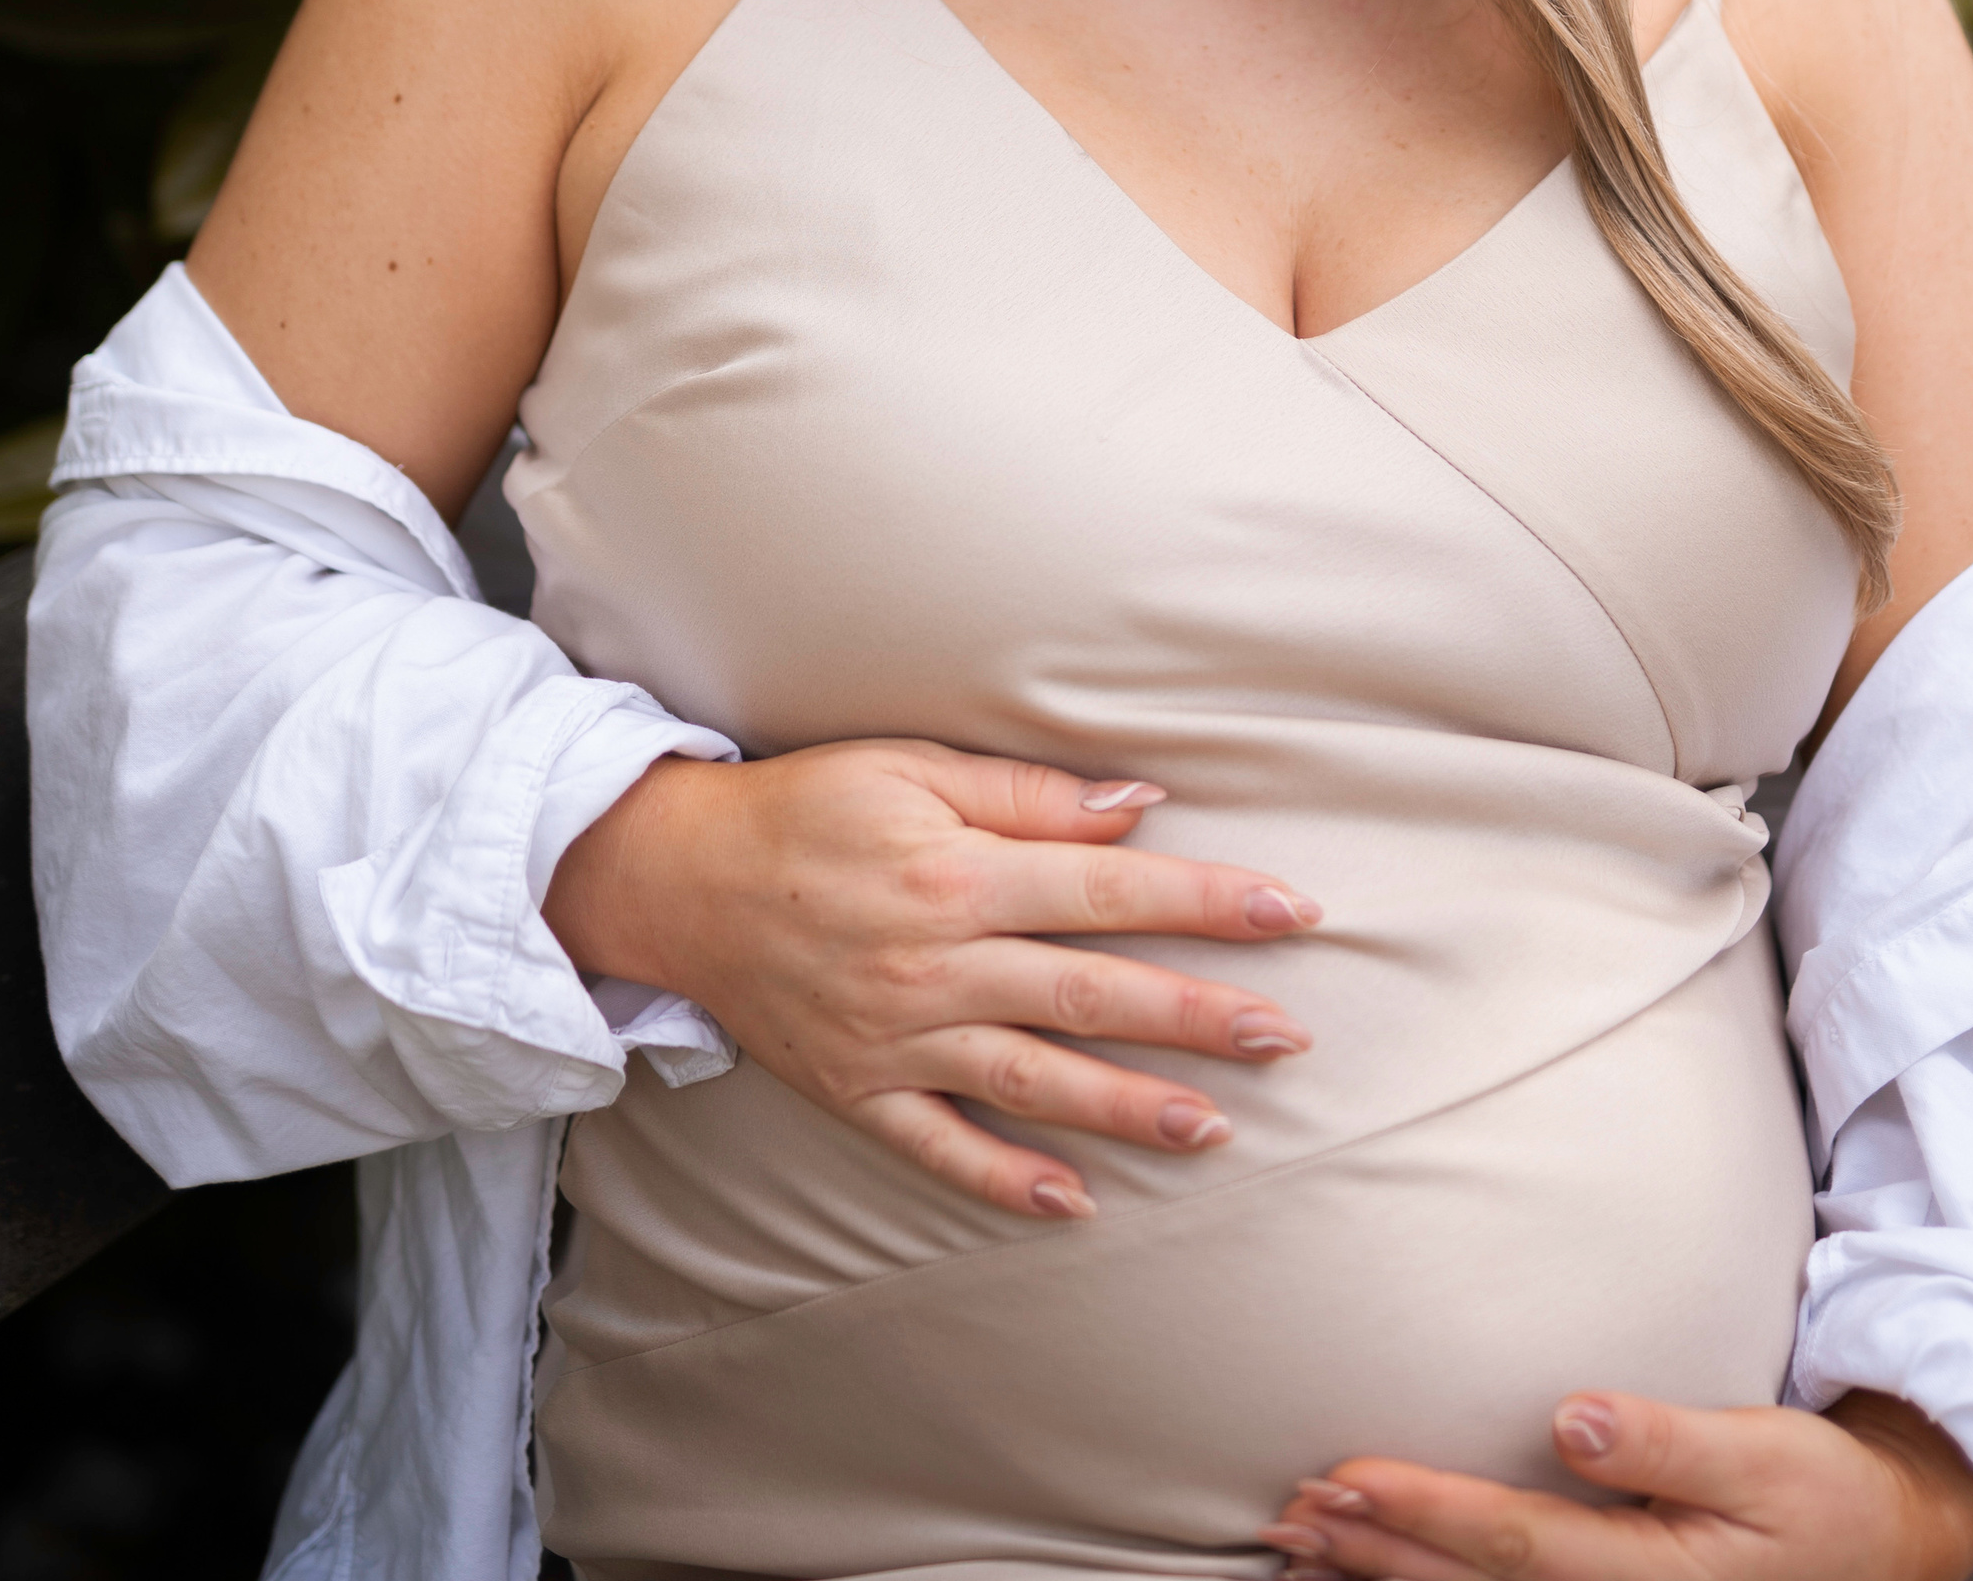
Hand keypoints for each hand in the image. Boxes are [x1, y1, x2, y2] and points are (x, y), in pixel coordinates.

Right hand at [543, 739, 1319, 1219]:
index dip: (1207, 903)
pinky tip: (1071, 1204)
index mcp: (959, 875)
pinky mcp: (858, 1091)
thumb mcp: (913, 767)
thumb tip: (1139, 807)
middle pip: (1090, 994)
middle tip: (1288, 1038)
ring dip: (1127, 1108)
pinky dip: (1002, 1181)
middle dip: (1198, 1018)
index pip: (1111, 890)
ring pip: (1032, 1082)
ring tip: (1214, 1128)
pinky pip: (938, 1149)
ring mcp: (897, 1038)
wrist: (680, 880)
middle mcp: (935, 964)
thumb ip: (1027, 795)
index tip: (1292, 913)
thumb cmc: (810, 806)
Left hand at [1261, 1388, 1972, 1580]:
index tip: (1342, 1476)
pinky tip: (1376, 1577)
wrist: (1885, 1551)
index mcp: (1652, 1576)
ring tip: (1301, 1549)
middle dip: (1375, 1554)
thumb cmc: (1821, 1491)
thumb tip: (1573, 1416)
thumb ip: (1667, 1437)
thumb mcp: (1763, 1451)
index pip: (1512, 1544)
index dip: (1422, 1511)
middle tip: (1288, 1515)